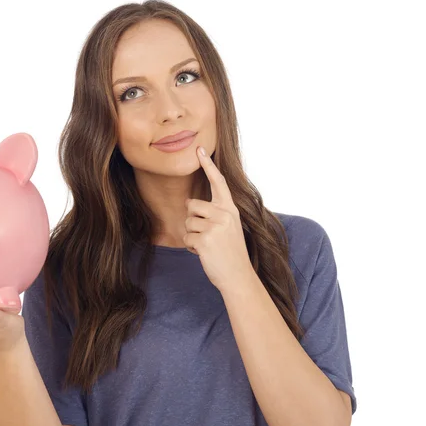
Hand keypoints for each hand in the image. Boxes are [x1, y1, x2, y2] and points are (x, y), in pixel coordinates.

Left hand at [183, 146, 255, 291]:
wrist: (238, 276)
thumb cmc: (231, 252)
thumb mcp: (229, 227)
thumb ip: (215, 213)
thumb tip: (189, 202)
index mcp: (230, 209)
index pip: (218, 182)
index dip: (208, 166)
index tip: (199, 150)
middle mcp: (224, 214)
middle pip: (191, 205)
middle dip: (192, 220)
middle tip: (208, 235)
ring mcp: (215, 227)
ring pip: (187, 223)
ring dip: (192, 236)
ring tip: (209, 245)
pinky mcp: (205, 240)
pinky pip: (186, 238)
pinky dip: (192, 248)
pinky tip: (205, 253)